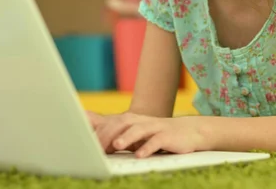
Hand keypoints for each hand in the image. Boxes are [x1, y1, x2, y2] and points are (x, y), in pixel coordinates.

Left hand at [87, 111, 210, 157]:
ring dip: (126, 137)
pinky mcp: (168, 136)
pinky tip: (141, 155)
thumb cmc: (156, 134)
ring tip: (117, 146)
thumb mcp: (134, 133)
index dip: (99, 132)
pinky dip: (148, 148)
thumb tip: (89, 131)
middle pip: (122, 123)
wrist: (189, 131)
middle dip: (108, 135)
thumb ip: (114, 132)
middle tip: (97, 149)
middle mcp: (141, 121)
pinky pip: (157, 141)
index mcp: (131, 120)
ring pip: (138, 129)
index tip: (87, 143)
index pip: (111, 122)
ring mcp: (155, 127)